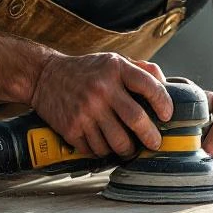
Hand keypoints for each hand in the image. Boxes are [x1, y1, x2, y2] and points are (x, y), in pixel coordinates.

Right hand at [31, 53, 172, 158]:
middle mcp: (101, 89)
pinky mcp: (72, 128)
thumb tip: (166, 85)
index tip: (167, 115)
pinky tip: (105, 145)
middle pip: (136, 120)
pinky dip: (103, 151)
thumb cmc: (86, 70)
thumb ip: (140, 70)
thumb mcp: (113, 60)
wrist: (44, 76)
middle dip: (151, 137)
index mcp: (115, 69)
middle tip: (154, 143)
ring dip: (127, 149)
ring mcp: (85, 110)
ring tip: (129, 147)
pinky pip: (96, 149)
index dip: (164, 103)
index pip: (149, 86)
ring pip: (117, 142)